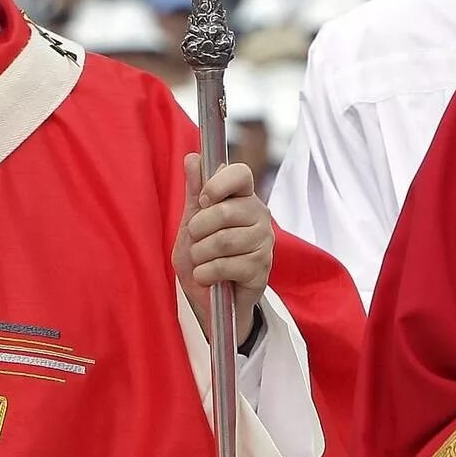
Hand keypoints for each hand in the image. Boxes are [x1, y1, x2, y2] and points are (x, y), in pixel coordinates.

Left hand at [174, 156, 271, 347]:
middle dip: (198, 230)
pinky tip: (208, 277)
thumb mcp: (192, 223)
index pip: (240, 174)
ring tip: (201, 262)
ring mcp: (263, 242)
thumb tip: (193, 157)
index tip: (204, 200)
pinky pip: (226, 265)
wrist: (210, 299)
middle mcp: (258, 215)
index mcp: (242, 198)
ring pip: (222, 241)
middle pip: (224, 211)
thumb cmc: (203, 256)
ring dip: (200, 255)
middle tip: (196, 241)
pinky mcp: (262, 268)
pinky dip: (206, 273)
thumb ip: (194, 192)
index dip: (219, 183)